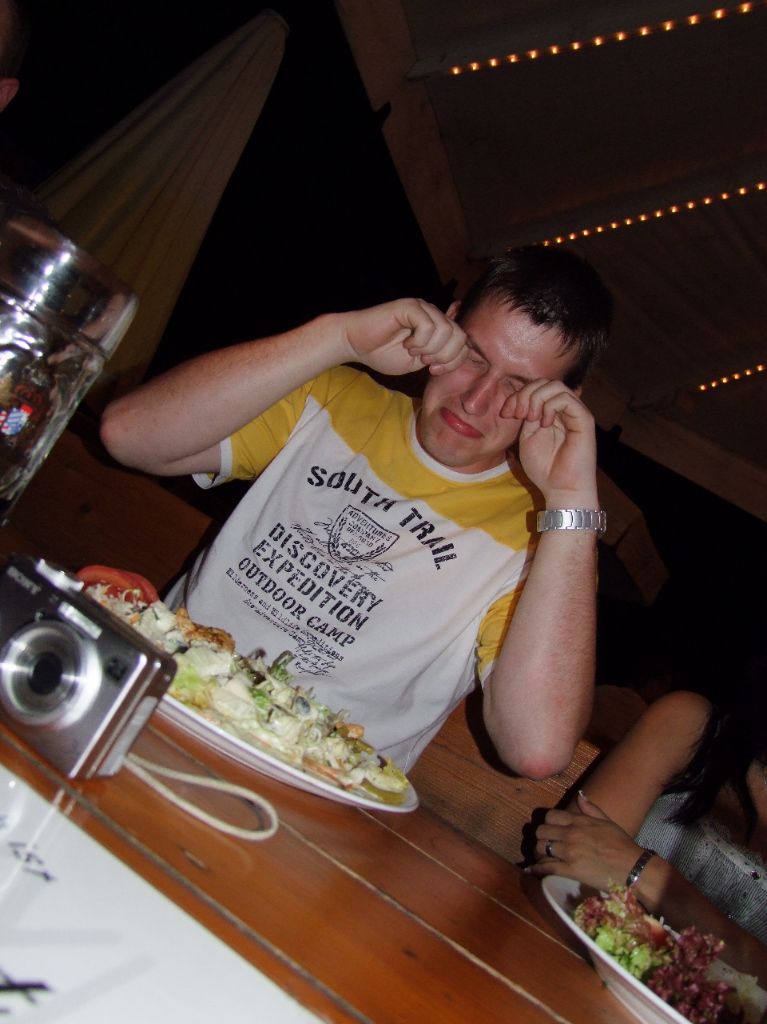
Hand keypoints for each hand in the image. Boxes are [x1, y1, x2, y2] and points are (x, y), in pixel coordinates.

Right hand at [339, 299, 467, 377]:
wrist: (356, 345)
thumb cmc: (384, 354)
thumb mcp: (419, 361)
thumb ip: (439, 356)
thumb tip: (463, 352)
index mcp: (438, 327)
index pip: (463, 342)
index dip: (453, 361)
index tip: (433, 370)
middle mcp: (433, 314)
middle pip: (459, 336)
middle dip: (445, 356)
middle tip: (425, 361)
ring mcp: (422, 308)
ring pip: (446, 331)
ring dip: (430, 348)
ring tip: (413, 351)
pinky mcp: (409, 306)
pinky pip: (427, 326)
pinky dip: (419, 341)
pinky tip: (407, 344)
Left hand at [500, 380, 597, 504]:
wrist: (561, 489)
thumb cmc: (545, 468)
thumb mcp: (528, 437)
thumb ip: (527, 416)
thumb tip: (522, 398)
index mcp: (551, 413)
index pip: (536, 388)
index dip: (518, 395)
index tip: (506, 413)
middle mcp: (565, 410)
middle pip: (545, 382)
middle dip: (525, 393)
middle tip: (517, 414)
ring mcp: (576, 413)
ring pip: (556, 385)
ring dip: (536, 398)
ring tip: (530, 418)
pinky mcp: (584, 419)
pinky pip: (567, 398)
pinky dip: (550, 406)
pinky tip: (544, 423)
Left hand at [526, 791, 641, 891]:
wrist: (633, 867)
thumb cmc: (622, 845)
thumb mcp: (607, 821)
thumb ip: (590, 809)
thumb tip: (579, 796)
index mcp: (579, 821)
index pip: (550, 816)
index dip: (547, 823)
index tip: (550, 830)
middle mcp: (571, 833)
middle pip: (541, 831)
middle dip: (541, 838)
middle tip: (545, 845)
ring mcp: (569, 852)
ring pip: (540, 848)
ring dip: (539, 853)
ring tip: (542, 858)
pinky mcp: (570, 870)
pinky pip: (546, 867)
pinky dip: (537, 869)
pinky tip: (533, 870)